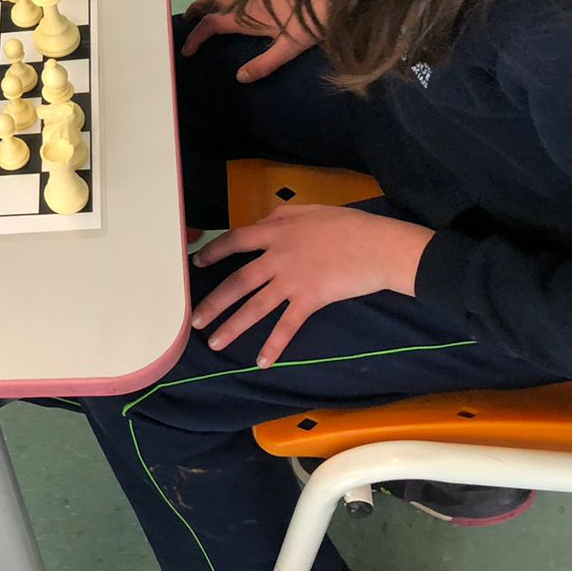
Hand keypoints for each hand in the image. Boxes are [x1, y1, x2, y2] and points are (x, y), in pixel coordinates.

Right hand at [181, 0, 328, 81]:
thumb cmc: (311, 22)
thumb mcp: (289, 48)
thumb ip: (264, 63)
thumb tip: (239, 78)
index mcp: (247, 14)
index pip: (212, 24)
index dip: (196, 36)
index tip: (186, 51)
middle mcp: (247, 1)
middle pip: (213, 0)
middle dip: (196, 9)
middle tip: (185, 20)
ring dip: (209, 4)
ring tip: (203, 15)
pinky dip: (223, 3)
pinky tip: (232, 13)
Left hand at [191, 205, 433, 367]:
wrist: (376, 245)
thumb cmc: (348, 225)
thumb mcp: (310, 210)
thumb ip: (283, 216)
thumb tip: (264, 222)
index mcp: (276, 231)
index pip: (235, 240)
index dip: (214, 252)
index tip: (198, 262)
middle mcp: (277, 257)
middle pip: (237, 281)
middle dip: (214, 302)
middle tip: (194, 320)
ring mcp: (291, 280)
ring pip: (255, 306)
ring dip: (233, 327)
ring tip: (214, 344)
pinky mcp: (310, 299)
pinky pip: (287, 326)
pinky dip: (274, 345)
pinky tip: (261, 361)